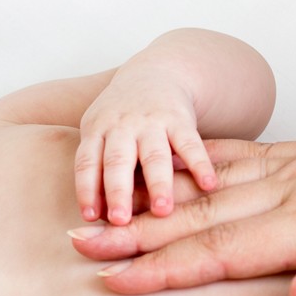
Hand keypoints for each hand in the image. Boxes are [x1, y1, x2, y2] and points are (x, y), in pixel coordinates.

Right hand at [71, 104, 295, 295]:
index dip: (163, 268)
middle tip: (80, 243)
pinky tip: (175, 175)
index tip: (112, 279)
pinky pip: (240, 162)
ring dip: (155, 203)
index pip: (223, 250)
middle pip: (200, 215)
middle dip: (136, 233)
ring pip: (210, 188)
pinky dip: (197, 170)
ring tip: (107, 210)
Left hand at [74, 72, 215, 225]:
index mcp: (97, 131)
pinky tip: (208, 185)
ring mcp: (151, 122)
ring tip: (163, 211)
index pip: (87, 162)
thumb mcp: (100, 136)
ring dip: (158, 184)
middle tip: (120, 221)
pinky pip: (190, 143)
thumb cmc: (121, 121)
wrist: (154, 74)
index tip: (91, 218)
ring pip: (154, 155)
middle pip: (117, 161)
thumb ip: (98, 173)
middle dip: (118, 192)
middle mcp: (122, 126)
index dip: (87, 189)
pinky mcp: (180, 119)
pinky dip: (200, 164)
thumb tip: (94, 220)